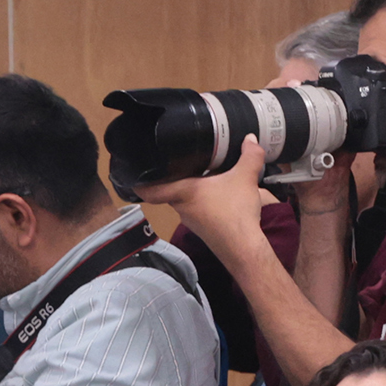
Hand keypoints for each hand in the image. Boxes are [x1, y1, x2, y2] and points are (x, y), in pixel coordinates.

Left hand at [135, 139, 274, 258]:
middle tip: (176, 163)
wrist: (243, 246)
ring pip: (183, 201)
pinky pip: (196, 210)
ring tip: (198, 173)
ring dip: (188, 190)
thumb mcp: (246, 177)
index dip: (140, 183)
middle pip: (168, 191)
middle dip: (172, 179)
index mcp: (182, 193)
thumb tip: (250, 138)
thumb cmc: (236, 210)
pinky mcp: (201, 229)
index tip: (135, 175)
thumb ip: (250, 155)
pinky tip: (214, 193)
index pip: (150, 190)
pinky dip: (201, 201)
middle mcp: (181, 208)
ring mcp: (190, 220)